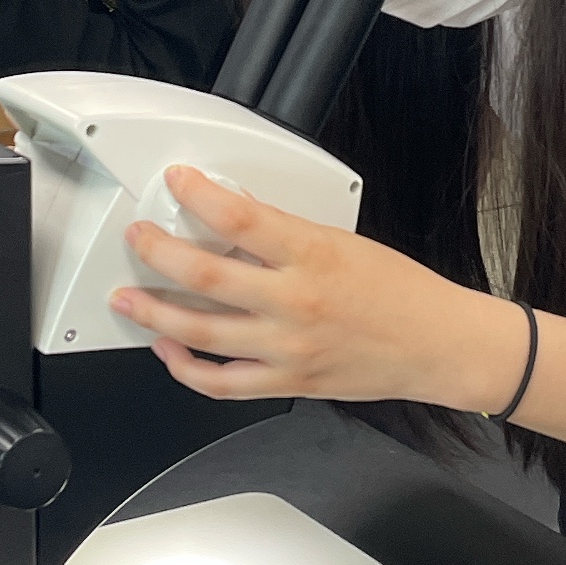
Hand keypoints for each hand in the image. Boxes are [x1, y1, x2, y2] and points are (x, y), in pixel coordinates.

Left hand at [113, 166, 529, 408]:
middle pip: (205, 275)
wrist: (436, 345)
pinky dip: (187, 369)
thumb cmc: (399, 290)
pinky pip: (222, 383)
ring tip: (129, 298)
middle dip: (158, 253)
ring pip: (201, 333)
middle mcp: (295, 302)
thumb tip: (232, 221)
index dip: (198, 194)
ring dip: (155, 314)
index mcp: (312, 253)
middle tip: (138, 239)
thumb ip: (286, 235)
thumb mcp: (342, 240)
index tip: (178, 181)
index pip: (239, 216)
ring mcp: (287, 348)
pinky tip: (170, 352)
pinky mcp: (287, 383)